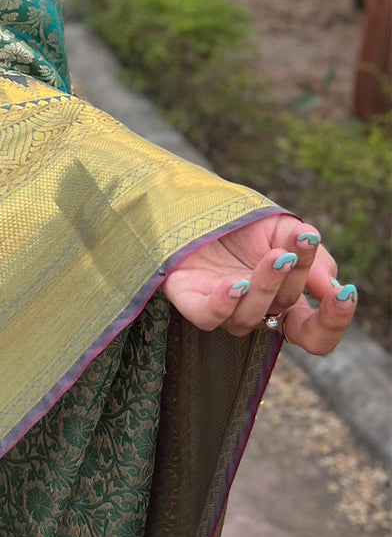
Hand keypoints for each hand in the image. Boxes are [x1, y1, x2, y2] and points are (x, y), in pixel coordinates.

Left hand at [162, 212, 356, 354]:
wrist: (197, 203)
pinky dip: (223, 304)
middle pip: (285, 315)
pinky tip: (235, 285)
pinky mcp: (192, 301)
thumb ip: (311, 257)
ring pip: (248, 317)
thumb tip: (332, 286)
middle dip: (293, 282)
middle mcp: (257, 312)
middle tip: (292, 256)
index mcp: (286, 301)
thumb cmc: (245, 225)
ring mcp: (224, 310)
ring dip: (264, 286)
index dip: (333, 322)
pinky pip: (208, 316)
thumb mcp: (286, 232)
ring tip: (273, 257)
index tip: (345, 294)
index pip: (315, 333)